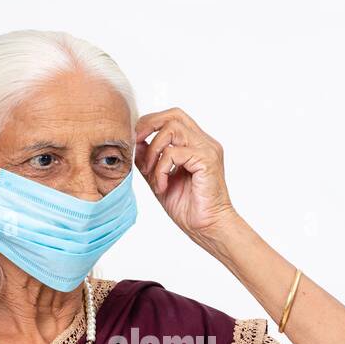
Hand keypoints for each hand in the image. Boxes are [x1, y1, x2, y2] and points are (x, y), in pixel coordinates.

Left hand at [134, 108, 238, 247]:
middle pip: (174, 115)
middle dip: (149, 125)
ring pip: (172, 129)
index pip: (172, 118)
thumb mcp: (159, 180)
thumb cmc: (189, 209)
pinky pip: (174, 153)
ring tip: (151, 174)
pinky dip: (161, 169)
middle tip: (136, 143)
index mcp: (196, 144)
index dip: (150, 123)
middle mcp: (204, 143)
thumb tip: (135, 143)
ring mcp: (207, 149)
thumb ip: (149, 161)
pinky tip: (162, 186)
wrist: (208, 228)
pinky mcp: (207, 160)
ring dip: (154, 150)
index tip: (135, 141)